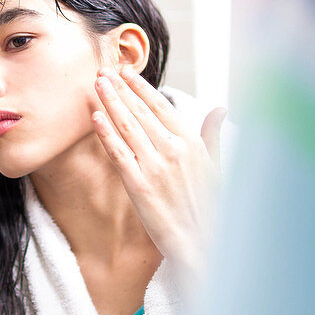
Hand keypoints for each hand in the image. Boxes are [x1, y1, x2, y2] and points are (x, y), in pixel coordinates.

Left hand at [92, 66, 225, 274]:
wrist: (200, 243)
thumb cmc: (209, 207)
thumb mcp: (216, 167)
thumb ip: (211, 136)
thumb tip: (220, 109)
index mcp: (191, 143)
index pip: (161, 106)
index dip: (141, 88)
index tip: (125, 72)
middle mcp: (174, 150)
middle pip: (140, 112)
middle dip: (120, 89)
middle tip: (103, 71)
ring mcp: (155, 166)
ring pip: (127, 126)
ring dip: (110, 102)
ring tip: (96, 84)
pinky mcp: (139, 185)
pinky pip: (118, 152)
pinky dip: (106, 133)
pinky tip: (95, 116)